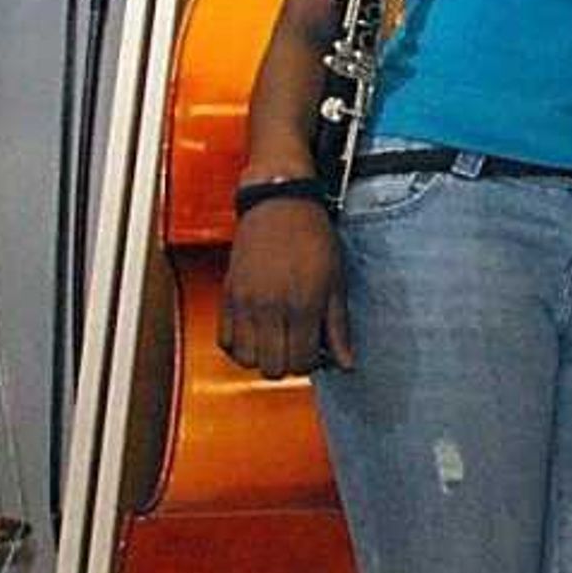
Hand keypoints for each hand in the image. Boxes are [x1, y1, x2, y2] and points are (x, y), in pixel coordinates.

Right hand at [222, 199, 353, 375]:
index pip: (302, 362)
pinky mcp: (228, 295)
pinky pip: (224, 340)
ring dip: (262, 357)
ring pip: (246, 360)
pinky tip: (255, 333)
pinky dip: (238, 345)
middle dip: (288, 363)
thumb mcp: (336, 283)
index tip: (316, 350)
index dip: (312, 363)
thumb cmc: (312, 239)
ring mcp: (245, 302)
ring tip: (275, 340)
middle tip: (296, 345)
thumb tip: (347, 364)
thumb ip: (339, 327)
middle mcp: (270, 307)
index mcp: (302, 305)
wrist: (280, 204)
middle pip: (273, 368)